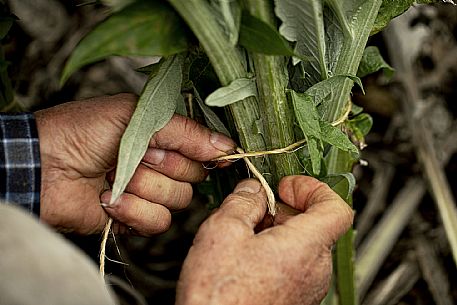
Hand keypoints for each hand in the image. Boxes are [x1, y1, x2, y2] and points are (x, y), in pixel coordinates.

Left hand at [35, 94, 234, 234]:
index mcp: (163, 136)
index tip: (221, 156)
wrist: (43, 164)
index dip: (209, 152)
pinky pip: (157, 221)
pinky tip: (109, 198)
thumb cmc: (84, 130)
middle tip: (139, 155)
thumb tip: (226, 145)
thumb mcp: (139, 117)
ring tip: (114, 175)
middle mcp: (160, 164)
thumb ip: (185, 131)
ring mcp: (148, 191)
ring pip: (178, 200)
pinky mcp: (134, 217)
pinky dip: (133, 210)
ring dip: (145, 187)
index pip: (204, 148)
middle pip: (194, 176)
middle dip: (166, 165)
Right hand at [176, 176, 353, 304]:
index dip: (312, 187)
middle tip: (255, 206)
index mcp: (304, 246)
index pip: (336, 206)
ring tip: (243, 233)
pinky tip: (243, 256)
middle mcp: (314, 269)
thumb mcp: (222, 232)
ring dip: (276, 230)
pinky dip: (273, 251)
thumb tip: (252, 190)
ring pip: (301, 244)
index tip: (286, 185)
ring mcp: (306, 287)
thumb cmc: (220, 298)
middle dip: (284, 208)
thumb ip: (243, 202)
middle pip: (314, 223)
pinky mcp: (294, 299)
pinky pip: (293, 264)